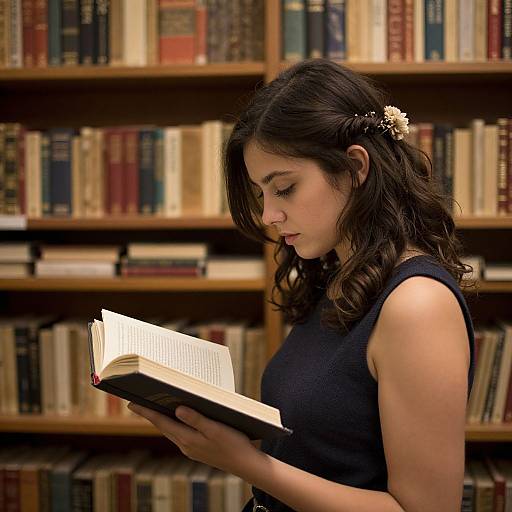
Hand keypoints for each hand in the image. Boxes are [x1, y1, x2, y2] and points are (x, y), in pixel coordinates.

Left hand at [127, 402, 258, 474]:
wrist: (245, 464)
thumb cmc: (233, 444)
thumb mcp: (215, 429)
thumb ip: (196, 419)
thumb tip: (177, 409)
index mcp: (187, 439)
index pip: (162, 422)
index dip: (147, 412)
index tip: (132, 403)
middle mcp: (185, 445)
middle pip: (163, 426)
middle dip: (150, 414)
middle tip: (138, 402)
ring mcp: (191, 448)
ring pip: (171, 431)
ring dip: (161, 419)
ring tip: (153, 407)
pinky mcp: (198, 449)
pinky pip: (180, 434)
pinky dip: (173, 425)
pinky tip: (176, 418)